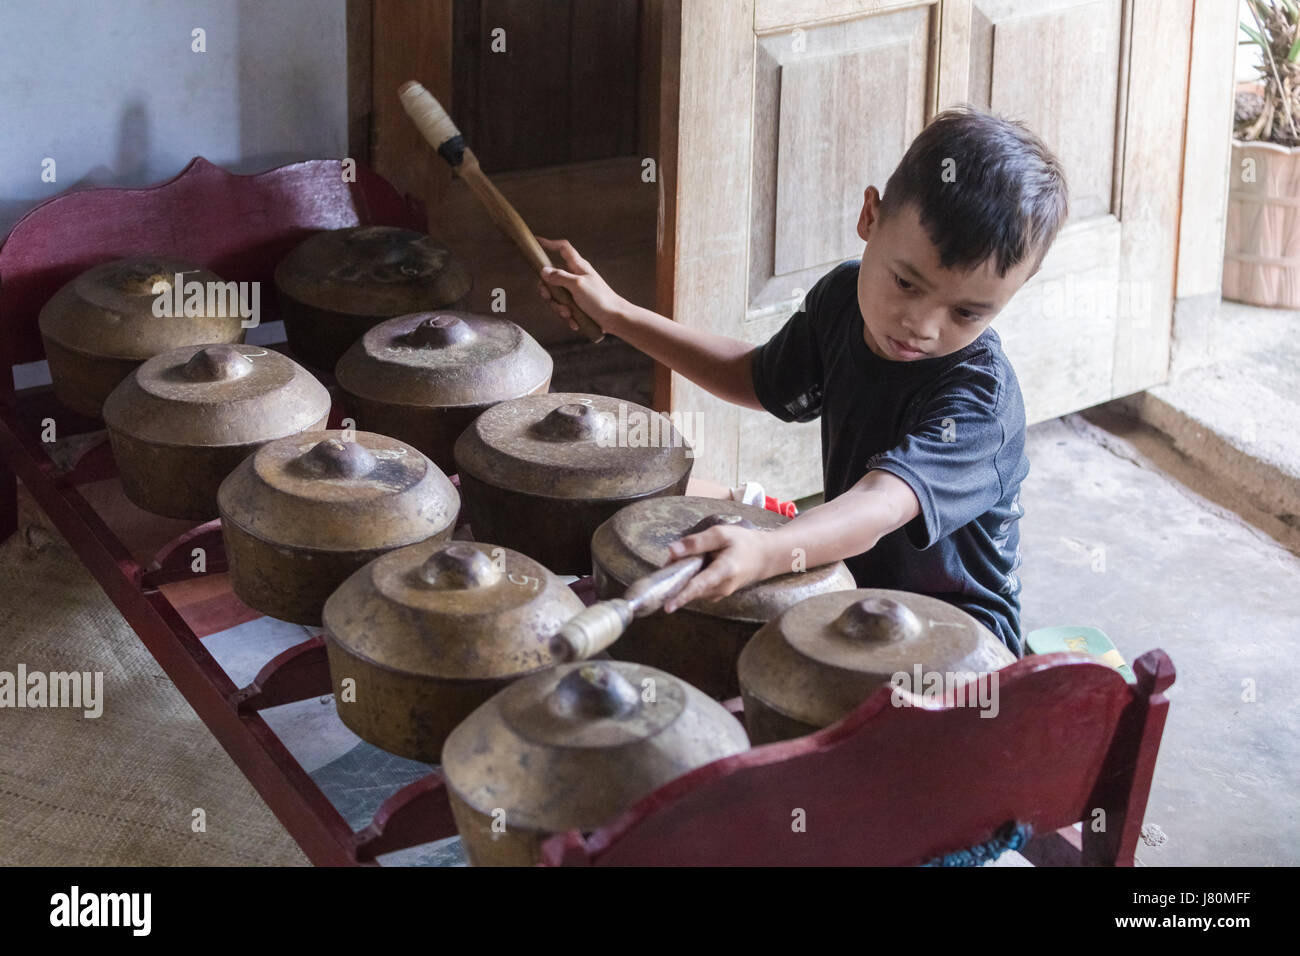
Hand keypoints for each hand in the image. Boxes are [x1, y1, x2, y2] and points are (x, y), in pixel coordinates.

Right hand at [535, 237, 627, 332]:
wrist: (616, 319)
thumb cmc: (600, 299)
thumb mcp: (577, 285)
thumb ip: (559, 277)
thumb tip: (543, 270)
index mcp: (577, 266)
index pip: (562, 248)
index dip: (549, 243)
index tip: (536, 242)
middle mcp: (575, 276)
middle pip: (551, 277)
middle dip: (548, 291)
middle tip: (548, 297)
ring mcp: (576, 291)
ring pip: (556, 296)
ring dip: (559, 308)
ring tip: (569, 315)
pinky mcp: (578, 305)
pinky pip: (564, 309)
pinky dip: (568, 317)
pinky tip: (574, 323)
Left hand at [661, 525, 777, 612]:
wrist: (766, 557)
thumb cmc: (744, 543)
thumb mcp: (722, 534)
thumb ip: (697, 542)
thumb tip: (672, 550)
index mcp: (724, 571)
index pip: (699, 585)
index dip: (682, 596)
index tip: (668, 607)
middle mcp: (722, 587)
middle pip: (691, 588)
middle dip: (677, 578)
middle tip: (672, 560)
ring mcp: (721, 594)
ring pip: (694, 589)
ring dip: (684, 578)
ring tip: (685, 559)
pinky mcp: (718, 594)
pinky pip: (699, 590)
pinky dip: (691, 580)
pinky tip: (695, 566)